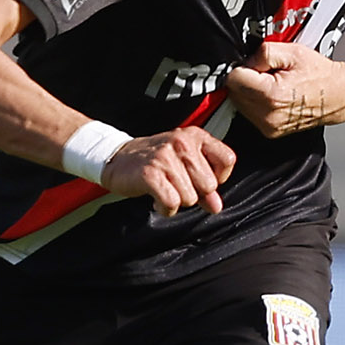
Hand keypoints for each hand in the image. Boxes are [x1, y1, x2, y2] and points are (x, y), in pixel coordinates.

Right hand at [98, 125, 236, 214]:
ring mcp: (166, 157)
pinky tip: (156, 199)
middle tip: (176, 185)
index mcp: (195, 136)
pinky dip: (165, 208)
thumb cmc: (155, 161)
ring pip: (190, 197)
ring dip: (177, 201)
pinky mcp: (151, 174)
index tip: (200, 179)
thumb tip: (217, 207)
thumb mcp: (184, 165)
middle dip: (194, 193)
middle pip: (209, 185)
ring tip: (164, 189)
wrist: (117, 157)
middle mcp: (182, 142)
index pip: (228, 160)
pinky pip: (172, 203)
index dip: (219, 177)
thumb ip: (204, 184)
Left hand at [227, 41, 344, 136]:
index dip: (242, 66)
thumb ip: (262, 52)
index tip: (254, 64)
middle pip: (234, 92)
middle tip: (267, 73)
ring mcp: (268, 126)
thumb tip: (244, 61)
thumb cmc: (320, 75)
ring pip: (239, 103)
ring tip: (272, 84)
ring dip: (249, 91)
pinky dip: (256, 102)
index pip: (233, 78)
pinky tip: (273, 95)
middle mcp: (267, 115)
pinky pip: (250, 113)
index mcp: (271, 94)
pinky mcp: (269, 132)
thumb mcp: (293, 52)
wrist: (339, 96)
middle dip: (246, 79)